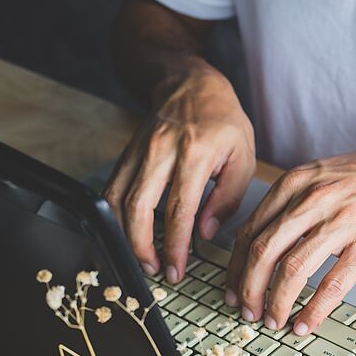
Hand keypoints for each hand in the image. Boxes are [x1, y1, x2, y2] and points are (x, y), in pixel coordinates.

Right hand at [104, 66, 254, 281]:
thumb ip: (228, 198)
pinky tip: (126, 235)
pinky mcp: (126, 154)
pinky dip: (115, 216)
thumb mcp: (243, 158)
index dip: (176, 245)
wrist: (191, 85)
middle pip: (138, 207)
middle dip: (142, 246)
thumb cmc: (224, 123)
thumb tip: (205, 233)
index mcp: (195, 153)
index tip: (177, 269)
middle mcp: (162, 151)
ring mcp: (139, 151)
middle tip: (155, 271)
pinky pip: (112, 189)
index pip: (180, 208)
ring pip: (117, 199)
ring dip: (124, 235)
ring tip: (140, 259)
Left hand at [226, 140, 355, 334]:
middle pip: (264, 253)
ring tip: (274, 320)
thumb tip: (265, 240)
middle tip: (247, 311)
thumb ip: (292, 202)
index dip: (237, 268)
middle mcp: (313, 201)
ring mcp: (341, 223)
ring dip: (277, 302)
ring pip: (293, 271)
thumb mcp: (322, 175)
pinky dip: (314, 310)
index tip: (234, 288)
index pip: (251, 231)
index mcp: (296, 184)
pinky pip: (332, 285)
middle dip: (250, 290)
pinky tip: (306, 323)